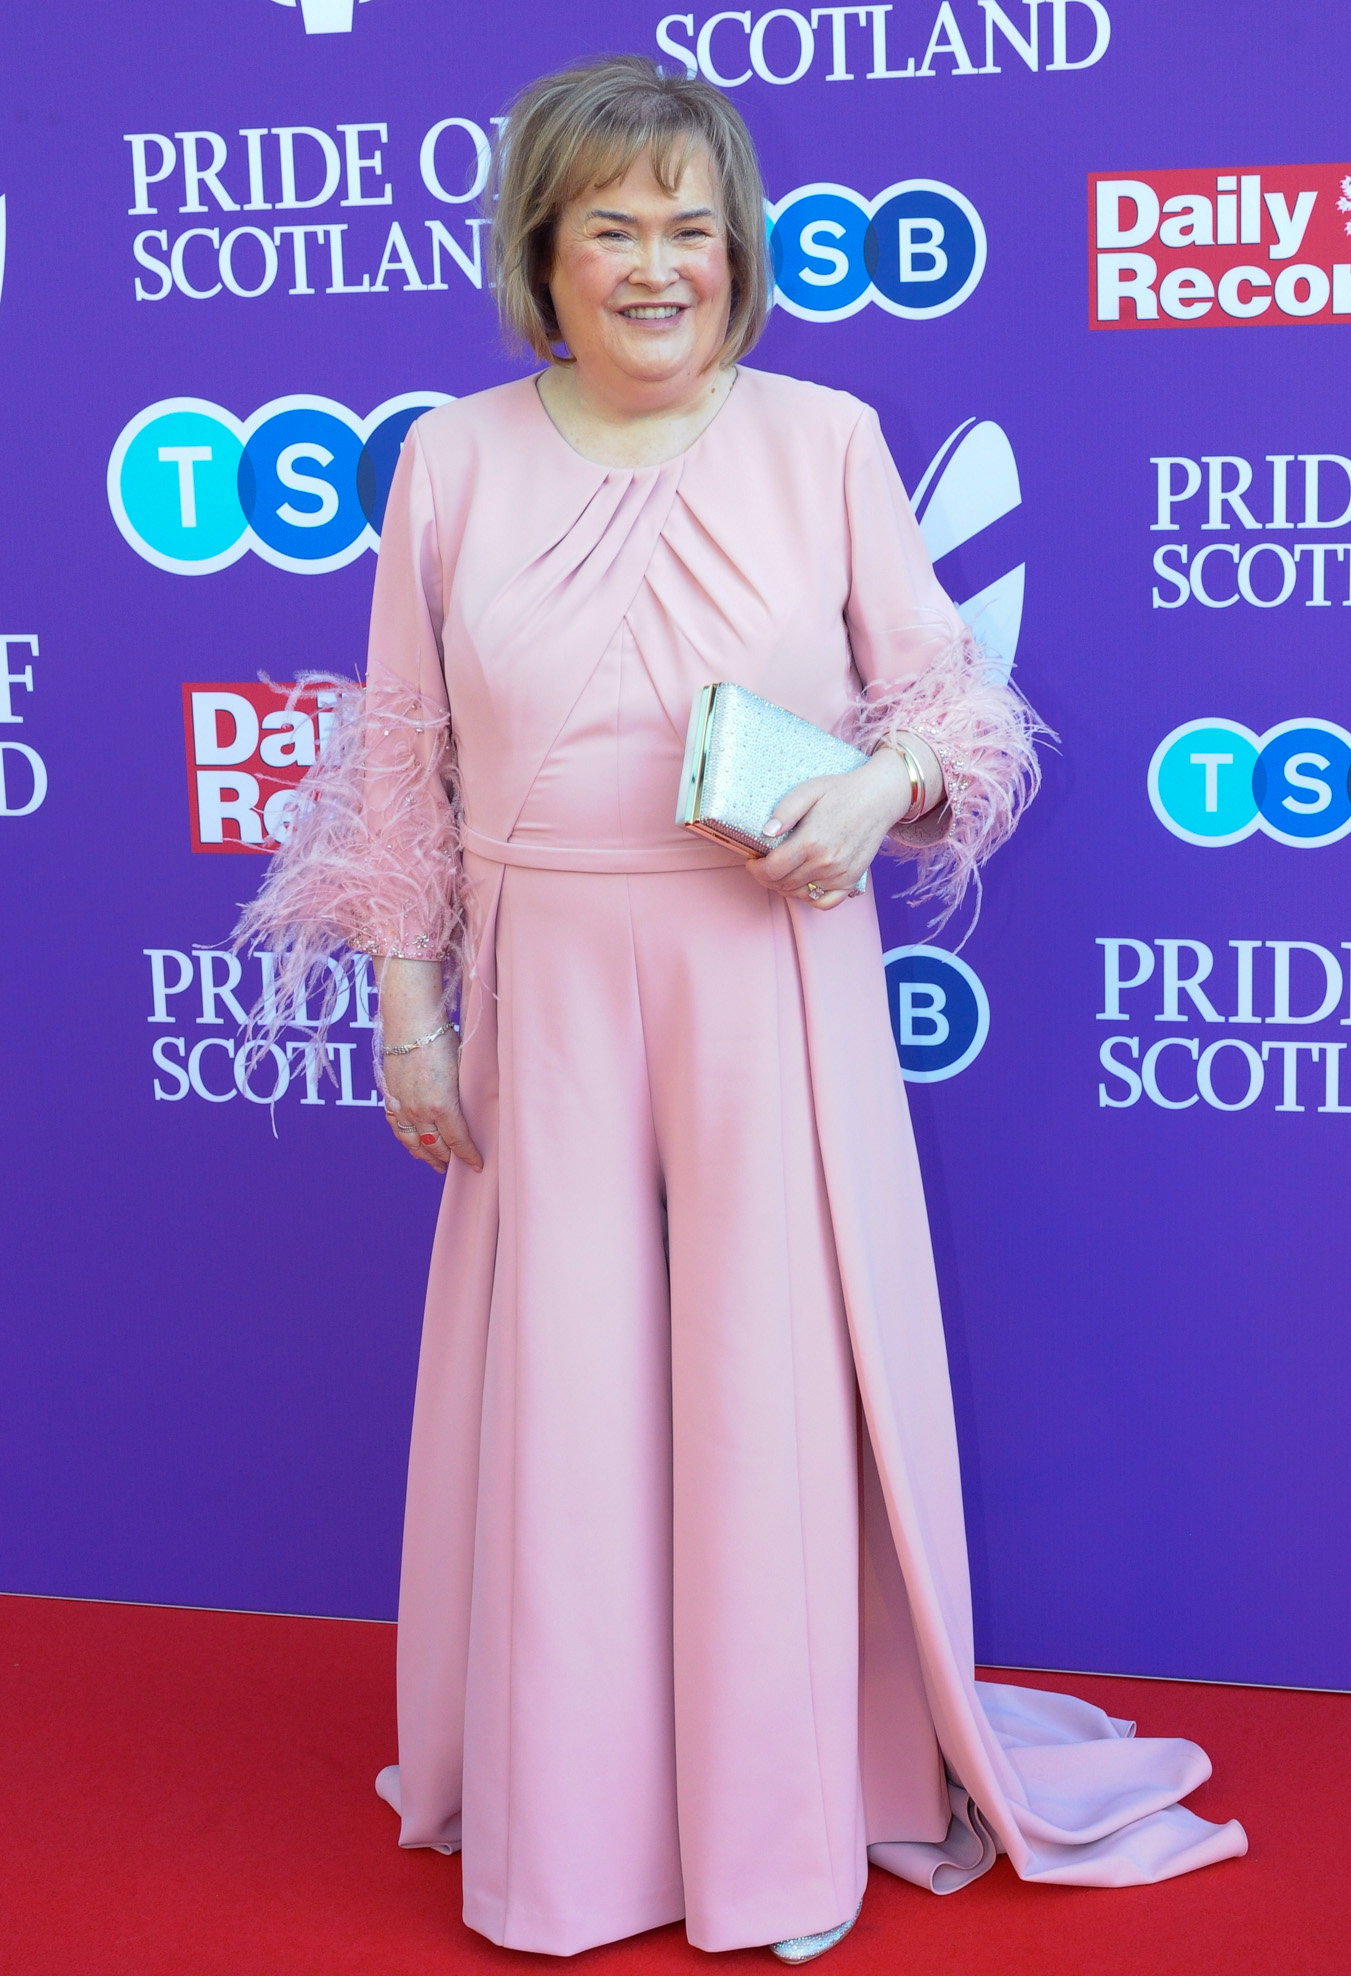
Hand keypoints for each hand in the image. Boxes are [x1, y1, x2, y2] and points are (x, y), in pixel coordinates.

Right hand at [381, 1029, 481, 1173]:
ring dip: (425, 1155)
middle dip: (447, 1158)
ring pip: (413, 1142)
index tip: (477, 1165)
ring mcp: (403, 1106)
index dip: (468, 1156)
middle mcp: (420, 1112)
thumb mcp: (464, 1068)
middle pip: (435, 1146)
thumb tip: (479, 1106)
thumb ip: (467, 1093)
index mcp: (443, 1106)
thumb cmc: (442, 1039)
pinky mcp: (390, 1097)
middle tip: (456, 1165)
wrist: (410, 1023)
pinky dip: (406, 1140)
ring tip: (435, 1163)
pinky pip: (397, 1127)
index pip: (458, 1142)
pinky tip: (413, 1143)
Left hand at [749, 749, 915, 909]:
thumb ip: (785, 811)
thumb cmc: (841, 791)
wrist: (878, 798)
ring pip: (800, 894)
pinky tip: (804, 885)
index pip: (771, 870)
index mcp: (810, 842)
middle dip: (767, 877)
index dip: (756, 869)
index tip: (753, 861)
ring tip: (781, 872)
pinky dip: (810, 898)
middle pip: (783, 885)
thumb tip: (765, 832)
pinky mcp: (851, 880)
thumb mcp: (808, 790)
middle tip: (764, 865)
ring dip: (785, 887)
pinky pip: (825, 903)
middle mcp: (825, 863)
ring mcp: (839, 875)